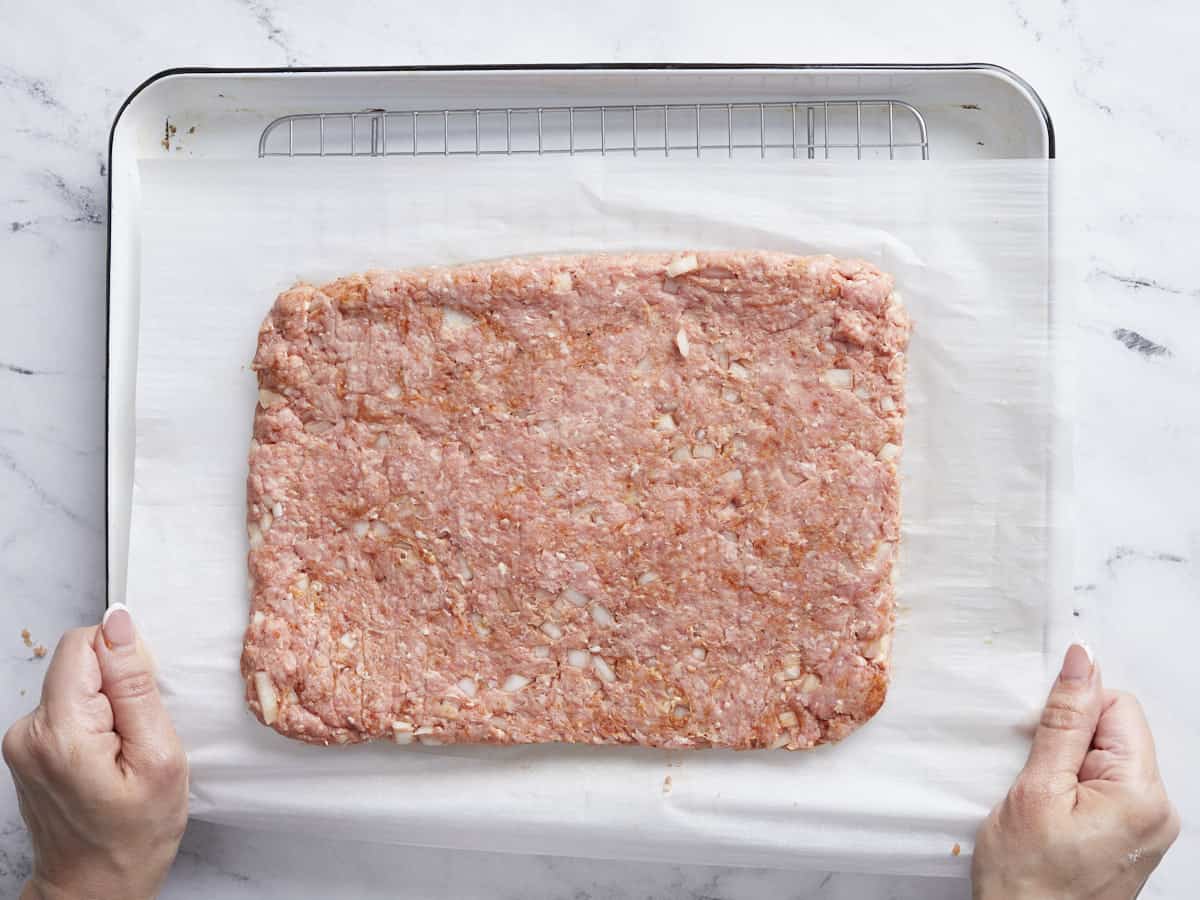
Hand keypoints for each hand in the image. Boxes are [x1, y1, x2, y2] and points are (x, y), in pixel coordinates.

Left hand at [3, 605, 187, 899]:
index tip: (141, 707)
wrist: (95, 888)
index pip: (84, 644)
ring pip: (76, 685)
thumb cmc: (134, 836)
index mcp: (60, 731)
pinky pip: (69, 707)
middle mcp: (27, 731)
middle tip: (137, 740)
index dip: (125, 664)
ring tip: (122, 757)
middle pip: (79, 663)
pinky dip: (95, 725)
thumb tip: (120, 623)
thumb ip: (135, 684)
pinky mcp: (27, 747)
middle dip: (118, 690)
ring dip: (108, 710)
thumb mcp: (159, 756)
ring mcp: (21, 741)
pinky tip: (107, 762)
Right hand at [972, 644, 1178, 899]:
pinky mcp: (1132, 836)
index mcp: (1142, 793)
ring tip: (1043, 804)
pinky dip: (1074, 789)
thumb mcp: (1035, 789)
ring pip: (1106, 757)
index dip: (1071, 714)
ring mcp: (1148, 826)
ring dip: (1068, 767)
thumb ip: (1064, 721)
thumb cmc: (1027, 880)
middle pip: (1115, 731)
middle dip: (1069, 742)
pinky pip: (1106, 786)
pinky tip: (1052, 816)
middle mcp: (1158, 809)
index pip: (1117, 706)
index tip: (1041, 744)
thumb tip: (1082, 662)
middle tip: (1038, 781)